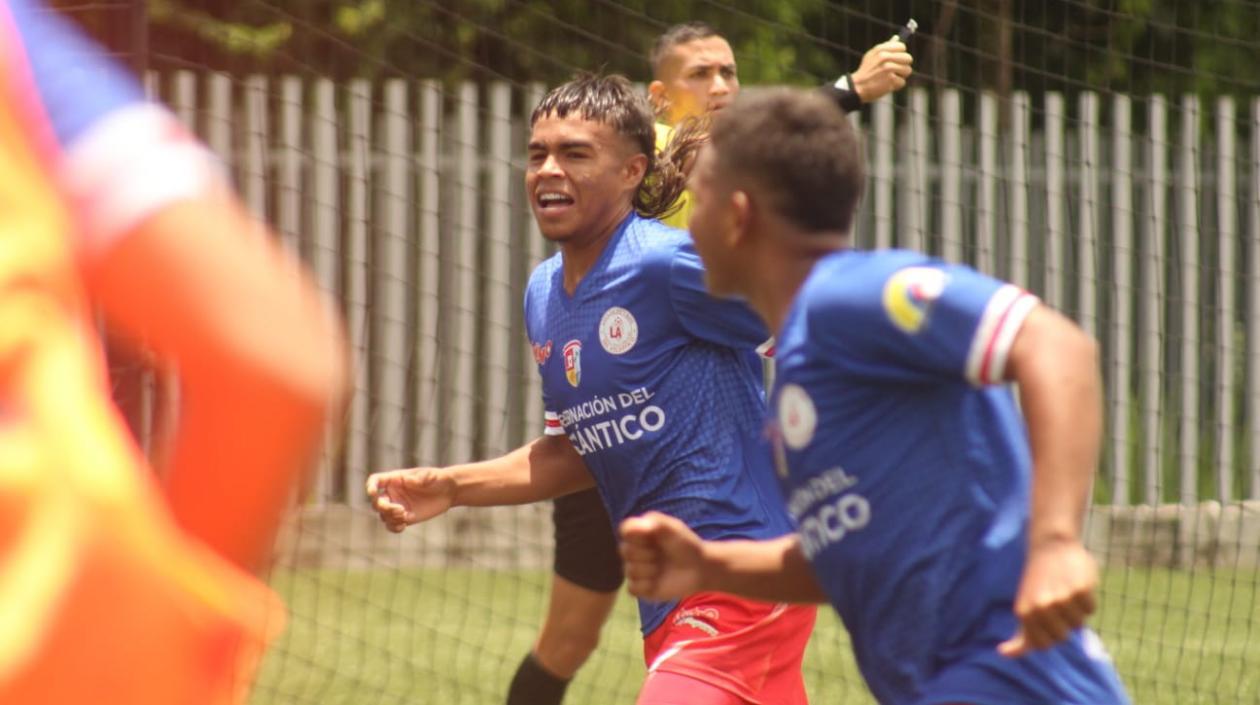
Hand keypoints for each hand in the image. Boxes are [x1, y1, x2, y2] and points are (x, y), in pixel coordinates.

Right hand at [365, 467, 455, 532]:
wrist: (448, 491)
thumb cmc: (438, 479)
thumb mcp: (430, 475)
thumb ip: (419, 478)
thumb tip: (407, 480)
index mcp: (395, 479)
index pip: (375, 481)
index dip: (370, 487)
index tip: (373, 493)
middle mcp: (393, 493)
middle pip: (377, 502)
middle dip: (384, 508)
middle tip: (401, 510)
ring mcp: (398, 506)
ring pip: (383, 516)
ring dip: (390, 518)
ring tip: (405, 517)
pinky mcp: (405, 517)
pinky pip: (392, 525)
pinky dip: (394, 528)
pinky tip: (403, 526)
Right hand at [620, 511, 707, 600]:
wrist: (698, 568)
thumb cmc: (686, 544)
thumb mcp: (673, 529)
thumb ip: (654, 523)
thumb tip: (629, 529)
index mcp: (639, 532)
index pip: (625, 531)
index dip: (639, 536)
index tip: (655, 536)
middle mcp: (634, 550)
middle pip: (626, 551)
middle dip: (647, 554)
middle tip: (663, 555)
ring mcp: (635, 569)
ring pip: (630, 571)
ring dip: (650, 571)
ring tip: (663, 568)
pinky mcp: (640, 588)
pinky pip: (632, 588)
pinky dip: (646, 586)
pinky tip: (658, 582)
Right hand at [850, 39, 913, 101]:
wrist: (857, 87)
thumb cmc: (866, 71)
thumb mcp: (872, 55)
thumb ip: (885, 47)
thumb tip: (896, 38)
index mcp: (881, 49)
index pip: (902, 47)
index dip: (901, 53)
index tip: (896, 59)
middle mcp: (885, 57)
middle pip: (908, 58)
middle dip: (903, 65)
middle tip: (895, 70)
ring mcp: (888, 68)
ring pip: (907, 70)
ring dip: (900, 76)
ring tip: (890, 78)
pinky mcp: (891, 80)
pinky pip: (902, 82)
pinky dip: (896, 85)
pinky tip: (887, 85)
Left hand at [998, 537, 1098, 656]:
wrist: (1051, 546)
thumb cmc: (1037, 582)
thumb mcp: (1024, 608)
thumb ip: (1020, 635)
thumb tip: (1002, 653)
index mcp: (1024, 612)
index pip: (1043, 645)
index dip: (1048, 635)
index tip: (1045, 619)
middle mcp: (1042, 607)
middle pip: (1063, 637)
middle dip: (1062, 624)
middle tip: (1055, 602)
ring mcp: (1062, 599)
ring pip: (1078, 624)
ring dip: (1075, 611)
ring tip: (1064, 591)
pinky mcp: (1081, 590)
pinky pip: (1090, 609)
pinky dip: (1087, 600)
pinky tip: (1076, 584)